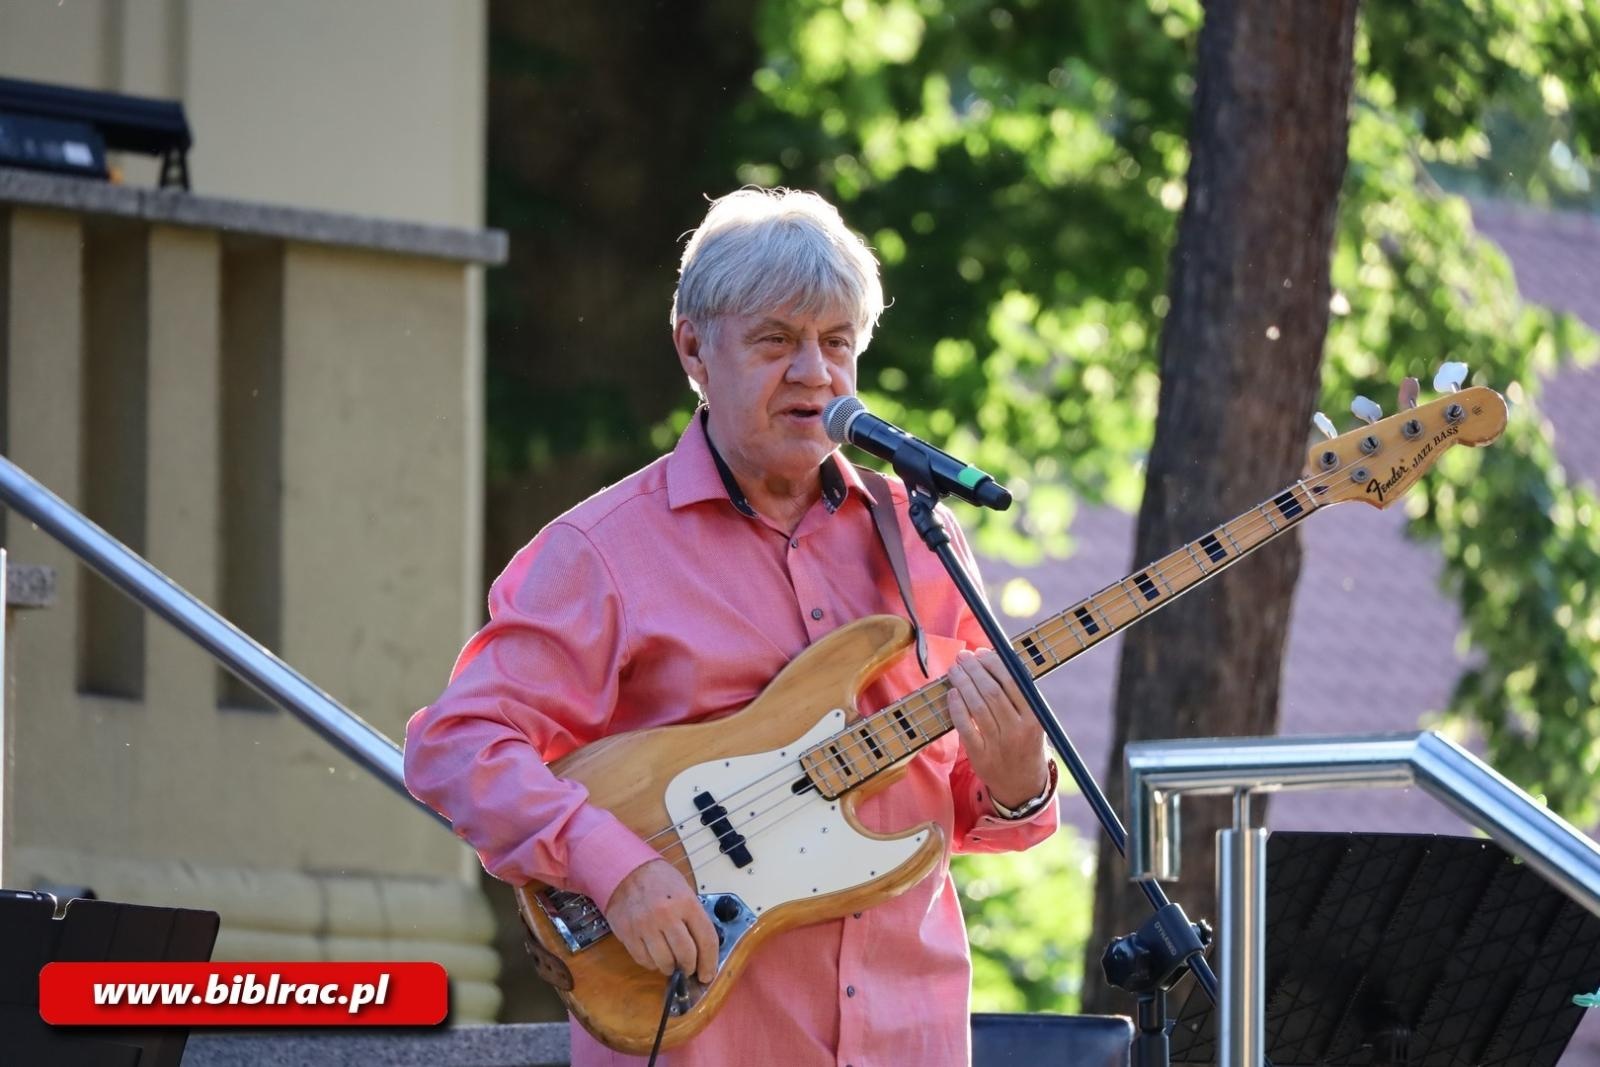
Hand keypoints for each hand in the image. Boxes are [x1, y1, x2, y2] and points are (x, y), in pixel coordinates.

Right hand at [604, 859, 719, 983]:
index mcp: (686, 902)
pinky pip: (644, 960)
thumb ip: (694, 917)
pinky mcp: (628, 933)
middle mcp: (666, 915)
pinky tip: (655, 956)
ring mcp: (645, 925)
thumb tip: (703, 948)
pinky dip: (652, 964)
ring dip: (671, 968)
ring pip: (665, 962)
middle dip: (690, 967)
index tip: (708, 974)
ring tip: (672, 963)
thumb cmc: (659, 880)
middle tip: (689, 968)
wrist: (626, 869)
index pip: (706, 939)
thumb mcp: (685, 890)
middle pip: (686, 955)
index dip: (710, 962)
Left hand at [947, 648, 1049, 809]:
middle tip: (962, 657)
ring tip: (955, 670)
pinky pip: (965, 727)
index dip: (994, 664)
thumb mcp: (1033, 720)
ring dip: (963, 684)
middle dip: (974, 670)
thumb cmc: (1025, 743)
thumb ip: (1018, 695)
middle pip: (992, 692)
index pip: (1012, 682)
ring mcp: (999, 744)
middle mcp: (1018, 730)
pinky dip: (957, 708)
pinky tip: (951, 694)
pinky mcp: (981, 756)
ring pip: (977, 707)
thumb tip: (991, 661)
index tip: (981, 652)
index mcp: (1035, 717)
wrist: (1023, 785)